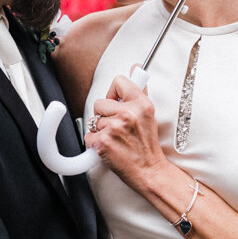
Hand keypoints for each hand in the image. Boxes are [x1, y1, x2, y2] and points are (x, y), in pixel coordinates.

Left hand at [84, 73, 165, 188]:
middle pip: (99, 103)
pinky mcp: (103, 142)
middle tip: (117, 127)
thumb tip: (135, 67)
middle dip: (104, 115)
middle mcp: (128, 114)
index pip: (118, 81)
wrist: (149, 171)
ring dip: (101, 131)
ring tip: (116, 139)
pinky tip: (110, 148)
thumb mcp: (149, 114)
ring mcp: (114, 128)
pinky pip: (88, 136)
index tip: (116, 102)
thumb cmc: (147, 146)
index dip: (113, 93)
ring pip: (93, 121)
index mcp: (141, 104)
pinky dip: (95, 144)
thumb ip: (139, 91)